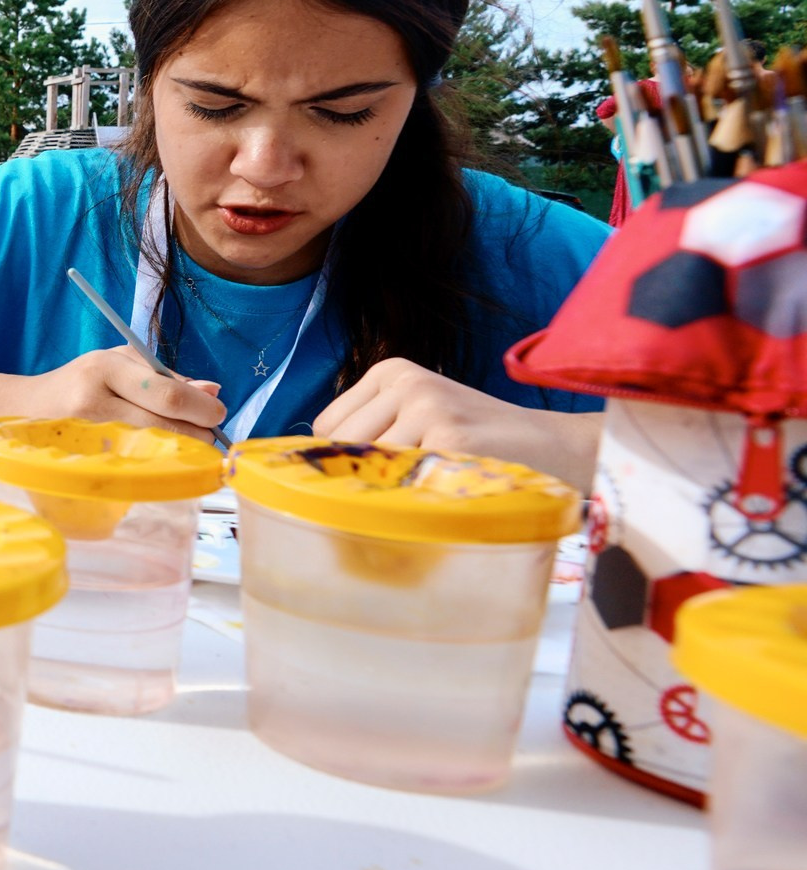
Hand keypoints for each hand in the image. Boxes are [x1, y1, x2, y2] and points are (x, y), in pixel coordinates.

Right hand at [16, 347, 225, 441]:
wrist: (22, 408)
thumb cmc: (81, 383)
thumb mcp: (119, 364)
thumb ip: (165, 376)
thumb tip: (212, 391)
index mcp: (105, 367)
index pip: (166, 392)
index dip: (200, 408)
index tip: (218, 415)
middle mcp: (92, 399)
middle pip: (162, 422)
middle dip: (197, 432)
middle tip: (211, 437)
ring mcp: (85, 433)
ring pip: (151, 446)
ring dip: (180, 448)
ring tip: (188, 446)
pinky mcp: (81, 458)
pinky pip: (132, 462)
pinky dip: (155, 461)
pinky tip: (161, 458)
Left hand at [313, 357, 598, 487]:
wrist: (557, 447)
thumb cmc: (481, 440)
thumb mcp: (421, 416)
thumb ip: (373, 431)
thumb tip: (311, 465)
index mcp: (391, 370)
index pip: (327, 426)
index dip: (344, 458)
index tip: (375, 473)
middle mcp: (405, 381)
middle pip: (341, 446)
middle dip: (362, 477)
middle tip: (407, 486)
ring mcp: (427, 406)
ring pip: (369, 467)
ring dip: (393, 489)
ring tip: (434, 483)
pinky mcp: (449, 438)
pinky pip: (403, 482)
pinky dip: (415, 499)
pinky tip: (445, 491)